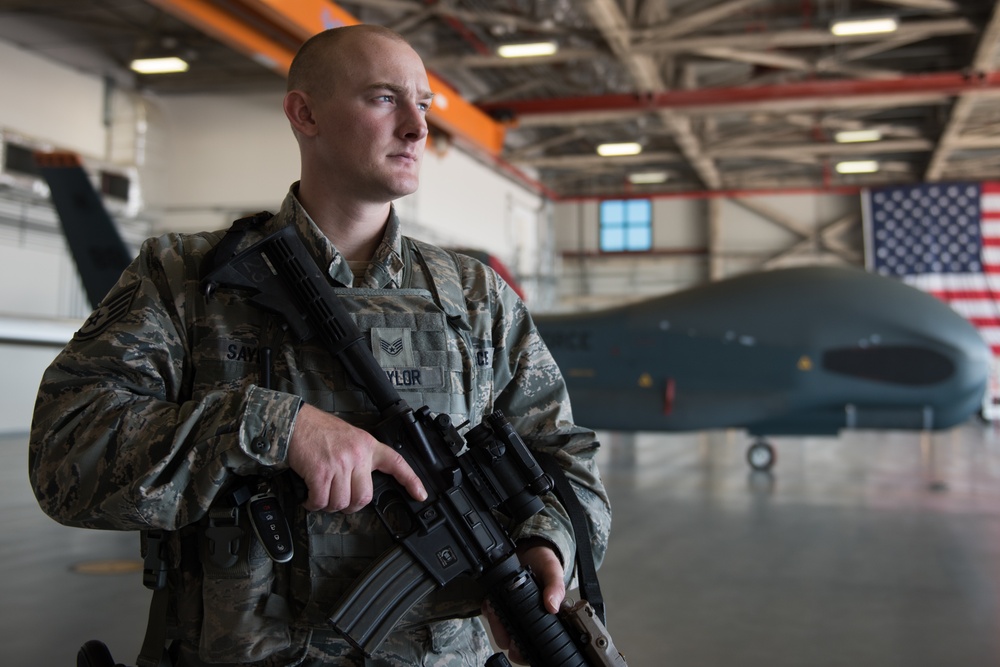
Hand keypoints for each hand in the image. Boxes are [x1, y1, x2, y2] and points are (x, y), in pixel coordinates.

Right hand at [287, 404, 425, 512]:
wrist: (295, 422)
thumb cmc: (319, 430)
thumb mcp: (350, 437)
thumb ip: (360, 457)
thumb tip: (359, 483)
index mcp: (368, 445)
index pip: (396, 462)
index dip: (411, 481)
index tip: (420, 494)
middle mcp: (357, 455)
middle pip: (363, 496)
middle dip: (351, 506)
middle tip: (340, 501)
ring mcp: (339, 463)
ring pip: (341, 502)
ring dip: (328, 506)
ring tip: (320, 496)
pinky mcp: (320, 472)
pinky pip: (321, 501)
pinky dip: (313, 504)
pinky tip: (309, 498)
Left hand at [482, 540, 565, 664]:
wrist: (528, 546)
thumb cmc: (544, 561)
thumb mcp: (553, 570)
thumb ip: (555, 586)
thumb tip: (553, 606)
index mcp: (544, 616)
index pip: (535, 642)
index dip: (524, 647)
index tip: (517, 641)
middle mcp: (529, 617)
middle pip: (513, 641)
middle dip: (504, 635)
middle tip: (502, 621)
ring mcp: (513, 611)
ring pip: (500, 631)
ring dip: (494, 623)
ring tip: (495, 608)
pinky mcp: (501, 602)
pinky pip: (490, 614)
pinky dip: (488, 610)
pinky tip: (490, 601)